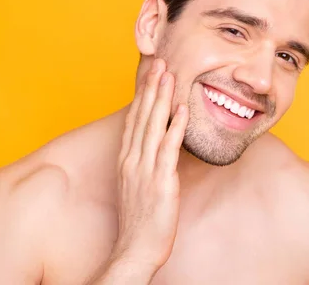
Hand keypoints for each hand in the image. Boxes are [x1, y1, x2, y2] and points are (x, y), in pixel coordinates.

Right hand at [112, 58, 187, 271]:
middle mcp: (132, 160)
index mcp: (126, 160)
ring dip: (162, 98)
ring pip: (153, 126)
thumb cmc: (140, 218)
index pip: (134, 119)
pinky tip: (182, 109)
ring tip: (169, 74)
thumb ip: (144, 163)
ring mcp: (145, 169)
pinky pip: (168, 149)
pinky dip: (175, 127)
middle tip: (159, 61)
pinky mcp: (160, 181)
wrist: (136, 248)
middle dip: (151, 87)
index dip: (142, 94)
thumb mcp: (137, 184)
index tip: (150, 73)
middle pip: (141, 116)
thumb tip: (156, 146)